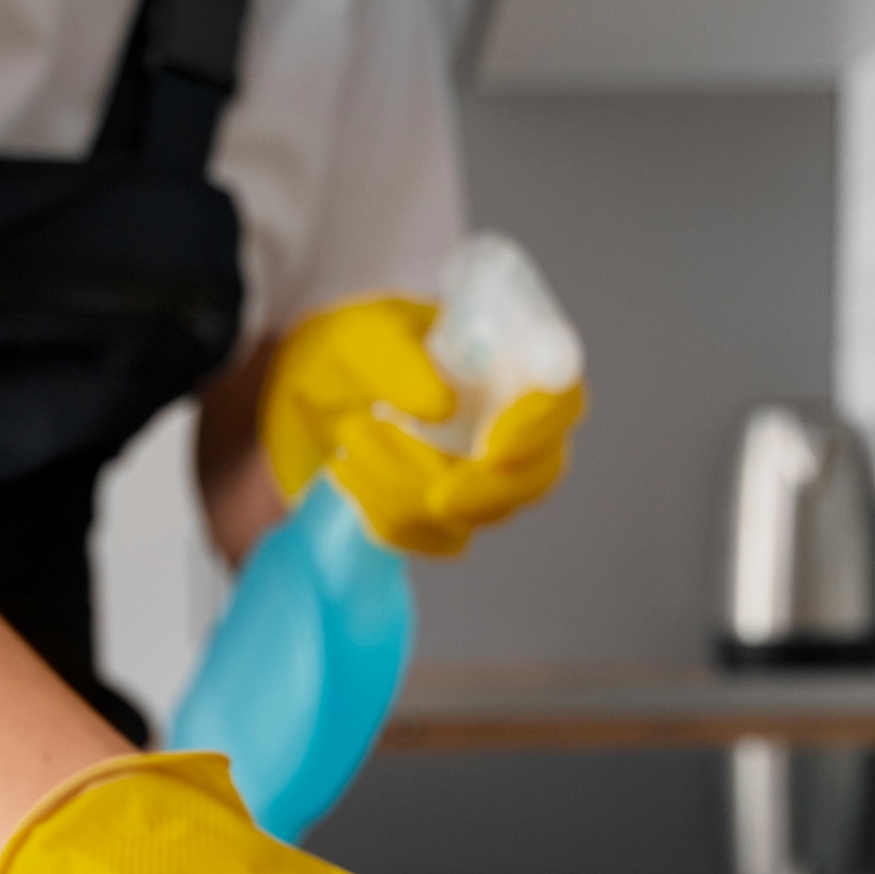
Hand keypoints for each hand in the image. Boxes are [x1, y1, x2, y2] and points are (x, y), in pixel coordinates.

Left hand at [260, 298, 584, 557]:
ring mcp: (485, 473)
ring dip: (409, 487)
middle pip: (540, 472)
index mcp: (512, 361)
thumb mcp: (366, 335)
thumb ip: (400, 361)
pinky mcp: (450, 514)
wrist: (312, 391)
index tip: (494, 448)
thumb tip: (442, 408)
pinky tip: (347, 472)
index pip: (562, 395)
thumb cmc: (357, 344)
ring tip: (349, 435)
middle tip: (435, 497)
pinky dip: (388, 515)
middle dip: (486, 491)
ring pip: (482, 511)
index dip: (541, 426)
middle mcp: (513, 420)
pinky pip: (438, 538)